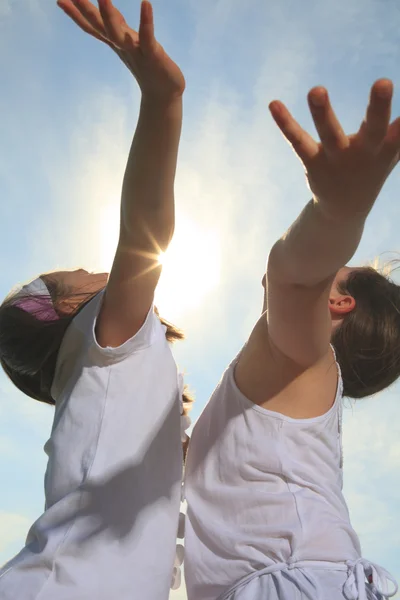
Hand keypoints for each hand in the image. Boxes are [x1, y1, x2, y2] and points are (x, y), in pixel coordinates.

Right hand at [57, 0, 184, 100]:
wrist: (164, 92)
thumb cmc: (147, 64)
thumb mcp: (128, 40)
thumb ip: (116, 24)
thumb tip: (103, 6)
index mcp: (115, 42)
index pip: (92, 26)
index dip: (76, 15)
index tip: (59, 0)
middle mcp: (121, 45)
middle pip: (99, 26)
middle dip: (85, 10)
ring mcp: (135, 50)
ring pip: (117, 33)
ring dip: (109, 15)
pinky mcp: (152, 53)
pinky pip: (148, 36)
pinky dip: (146, 20)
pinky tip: (146, 3)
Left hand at [269, 79, 399, 220]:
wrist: (344, 210)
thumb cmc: (371, 168)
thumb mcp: (390, 151)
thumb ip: (398, 132)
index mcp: (386, 149)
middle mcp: (363, 154)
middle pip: (373, 129)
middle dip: (379, 107)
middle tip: (383, 83)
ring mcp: (335, 159)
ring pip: (331, 134)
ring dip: (323, 113)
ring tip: (316, 90)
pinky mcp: (312, 162)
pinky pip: (298, 141)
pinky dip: (285, 123)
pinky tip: (273, 104)